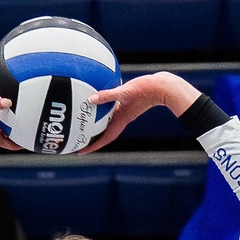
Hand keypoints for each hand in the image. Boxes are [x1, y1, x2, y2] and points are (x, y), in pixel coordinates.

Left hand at [81, 71, 199, 153]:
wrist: (160, 87)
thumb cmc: (144, 89)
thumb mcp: (124, 91)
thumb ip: (107, 95)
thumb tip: (90, 99)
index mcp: (120, 121)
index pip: (104, 138)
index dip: (91, 146)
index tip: (80, 152)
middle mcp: (121, 120)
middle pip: (104, 135)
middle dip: (92, 140)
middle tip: (79, 142)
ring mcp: (124, 113)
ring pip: (107, 124)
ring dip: (97, 128)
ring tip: (85, 127)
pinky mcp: (126, 106)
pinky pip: (111, 112)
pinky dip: (103, 112)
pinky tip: (97, 103)